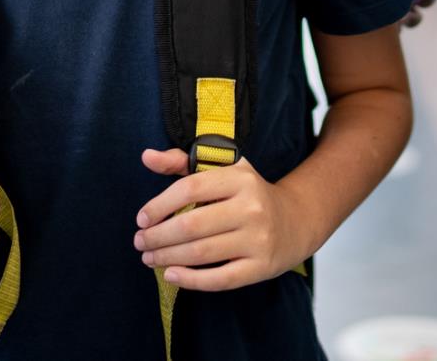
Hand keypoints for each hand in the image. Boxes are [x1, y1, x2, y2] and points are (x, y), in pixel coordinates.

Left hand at [132, 147, 312, 290]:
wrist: (296, 220)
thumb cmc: (249, 194)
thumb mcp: (223, 169)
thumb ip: (182, 162)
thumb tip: (146, 156)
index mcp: (239, 178)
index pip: (190, 188)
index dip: (160, 205)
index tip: (141, 219)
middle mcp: (251, 207)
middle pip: (192, 225)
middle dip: (158, 236)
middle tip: (139, 242)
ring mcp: (258, 239)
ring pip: (202, 253)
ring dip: (167, 257)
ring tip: (149, 258)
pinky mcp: (261, 267)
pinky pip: (220, 278)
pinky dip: (191, 280)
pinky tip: (171, 275)